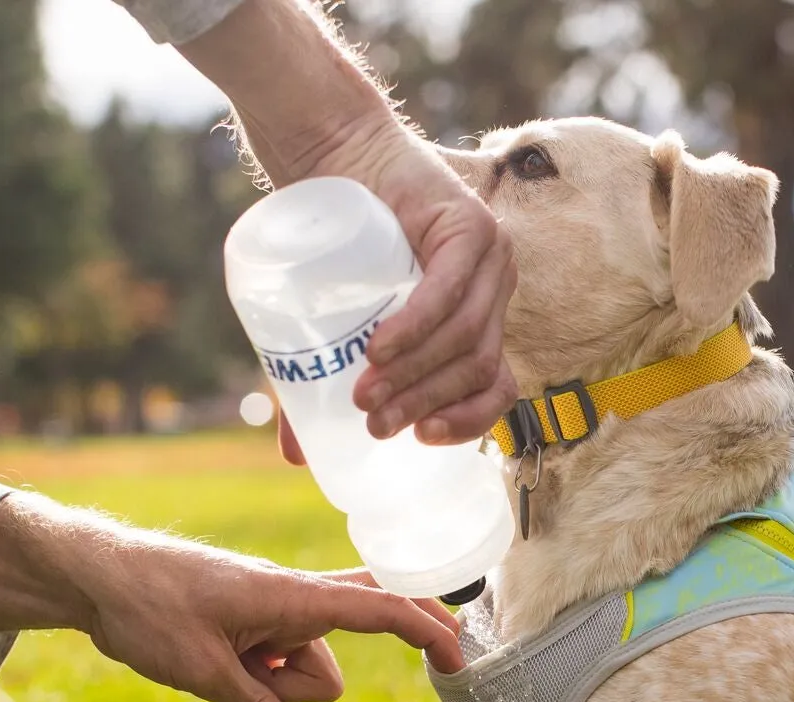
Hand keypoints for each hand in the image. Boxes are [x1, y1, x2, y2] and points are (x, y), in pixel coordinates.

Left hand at [81, 553, 463, 701]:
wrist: (95, 573)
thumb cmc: (147, 606)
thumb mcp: (198, 670)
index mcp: (293, 597)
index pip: (379, 609)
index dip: (424, 631)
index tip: (459, 655)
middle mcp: (294, 600)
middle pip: (357, 635)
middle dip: (364, 654)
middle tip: (403, 662)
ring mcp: (276, 612)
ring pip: (308, 672)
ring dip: (274, 683)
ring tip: (215, 662)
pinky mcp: (256, 625)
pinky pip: (281, 666)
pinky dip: (262, 675)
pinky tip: (216, 662)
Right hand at [278, 134, 517, 464]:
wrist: (333, 153)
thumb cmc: (336, 242)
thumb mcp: (339, 320)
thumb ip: (326, 382)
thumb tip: (297, 456)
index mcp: (481, 319)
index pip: (497, 387)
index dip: (469, 422)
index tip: (423, 440)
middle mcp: (495, 290)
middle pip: (479, 367)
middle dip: (427, 404)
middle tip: (375, 424)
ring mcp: (491, 257)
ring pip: (468, 336)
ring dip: (418, 372)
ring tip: (367, 392)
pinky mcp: (470, 227)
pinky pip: (449, 291)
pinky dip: (416, 326)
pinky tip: (382, 349)